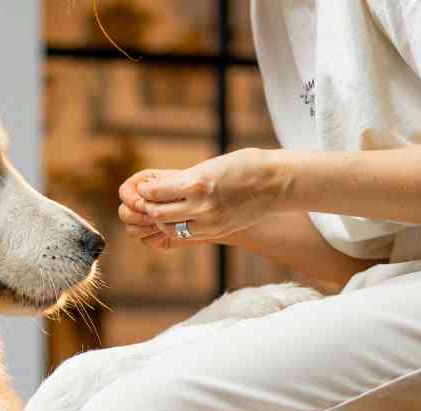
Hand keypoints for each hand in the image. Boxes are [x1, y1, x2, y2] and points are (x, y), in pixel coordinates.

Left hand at [117, 150, 288, 245]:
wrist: (277, 183)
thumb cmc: (245, 165)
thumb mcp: (210, 165)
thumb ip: (184, 178)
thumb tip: (157, 187)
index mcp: (197, 183)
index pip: (155, 192)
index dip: (145, 190)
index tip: (143, 186)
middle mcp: (201, 206)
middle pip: (158, 213)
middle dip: (148, 207)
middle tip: (146, 201)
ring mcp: (210, 222)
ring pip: (170, 228)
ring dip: (161, 220)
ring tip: (161, 209)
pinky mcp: (217, 232)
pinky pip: (187, 234)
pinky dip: (177, 227)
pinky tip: (179, 218)